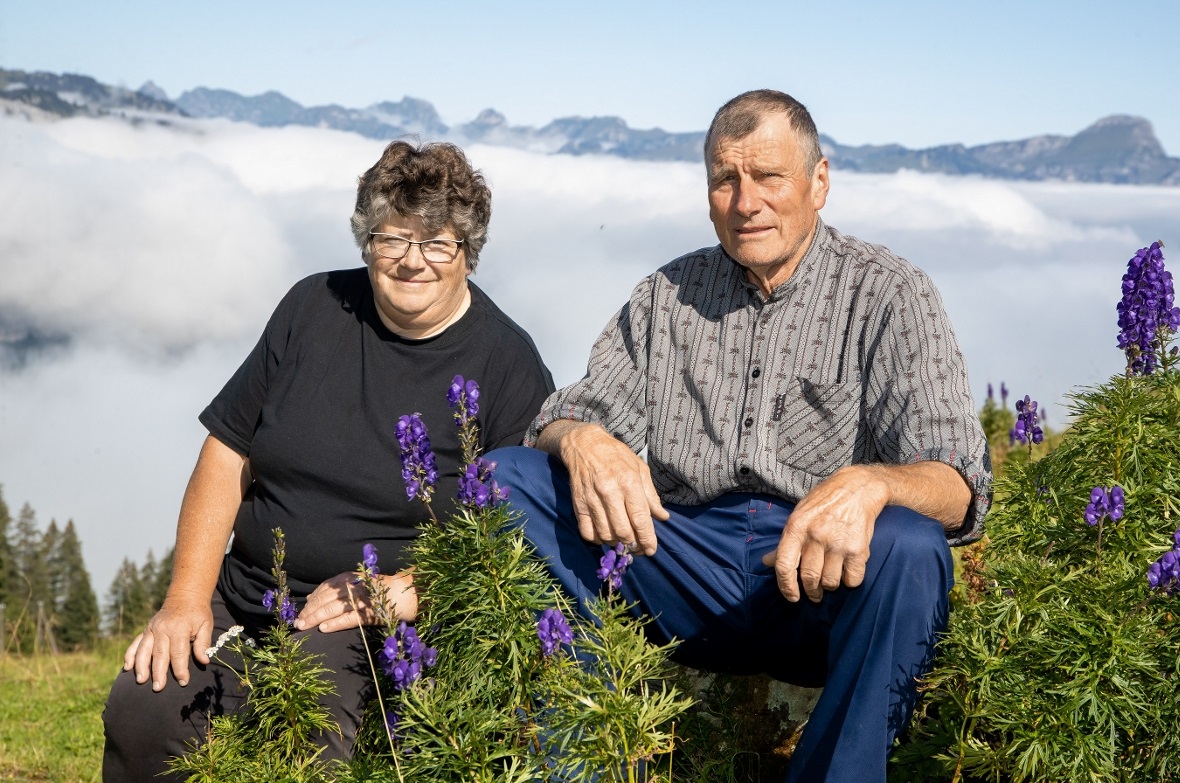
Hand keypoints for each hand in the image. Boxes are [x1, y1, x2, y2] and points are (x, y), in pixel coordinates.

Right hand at [123, 597, 213, 691]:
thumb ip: (203, 643)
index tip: (183, 682)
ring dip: (141, 666)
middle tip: (158, 688)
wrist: (185, 597)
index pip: (179, 653)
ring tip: (140, 681)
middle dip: (159, 672)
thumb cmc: (198, 614)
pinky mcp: (146, 630)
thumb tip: (204, 661)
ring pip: (144, 650)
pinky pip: (135, 643)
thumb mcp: (206, 625)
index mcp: (179, 629)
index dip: (181, 669)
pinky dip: (130, 655)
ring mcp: (152, 629)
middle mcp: (163, 629)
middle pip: (159, 654)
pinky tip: (127, 667)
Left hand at [294, 570, 416, 632]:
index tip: (301, 611)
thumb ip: (335, 588)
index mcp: (349, 578)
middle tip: (298, 622)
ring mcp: (361, 600)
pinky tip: (323, 629)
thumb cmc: (377, 590)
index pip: (325, 589)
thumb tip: (310, 598)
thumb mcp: (355, 582)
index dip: (311, 600)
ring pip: (332, 609)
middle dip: (310, 611)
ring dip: (316, 618)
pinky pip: (348, 619)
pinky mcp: (369, 614)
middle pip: (326, 599)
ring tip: (304, 626)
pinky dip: (335, 623)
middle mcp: (353, 587)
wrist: (403, 594)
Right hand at [557, 422, 668, 554]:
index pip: (640, 519)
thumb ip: (651, 495)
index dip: (647, 539)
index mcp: (629, 482)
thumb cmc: (616, 456)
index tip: (651, 551)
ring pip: (606, 535)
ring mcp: (592, 499)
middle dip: (633, 545)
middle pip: (623, 531)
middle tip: (638, 547)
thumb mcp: (640, 469)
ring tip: (623, 540)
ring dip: (616, 543)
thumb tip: (663, 517)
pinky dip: (597, 540)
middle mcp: (610, 492)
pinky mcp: (578, 504)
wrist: (584, 444)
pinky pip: (587, 532)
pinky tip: (605, 535)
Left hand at [761, 465, 888, 602]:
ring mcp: (838, 543)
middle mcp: (815, 536)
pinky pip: (852, 579)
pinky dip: (850, 581)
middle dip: (811, 591)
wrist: (858, 487)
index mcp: (796, 527)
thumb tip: (766, 561)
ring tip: (831, 580)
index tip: (792, 597)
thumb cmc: (825, 501)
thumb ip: (785, 541)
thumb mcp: (799, 514)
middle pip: (809, 577)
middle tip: (814, 594)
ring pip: (830, 582)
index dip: (786, 587)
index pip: (784, 565)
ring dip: (830, 586)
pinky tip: (848, 572)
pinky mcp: (859, 549)